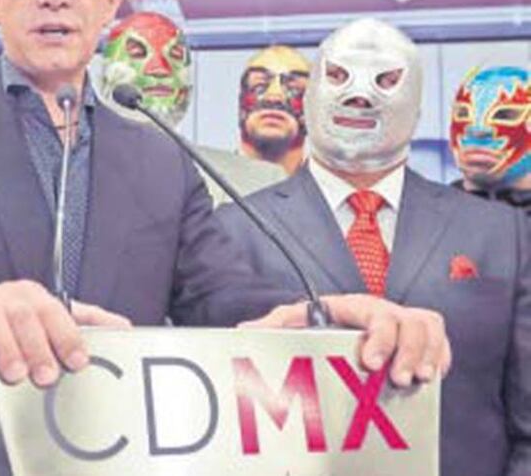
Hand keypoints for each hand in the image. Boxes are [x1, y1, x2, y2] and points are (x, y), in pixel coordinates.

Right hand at [0, 279, 130, 386]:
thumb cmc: (14, 317)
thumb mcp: (49, 314)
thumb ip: (85, 321)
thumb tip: (123, 327)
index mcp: (35, 296)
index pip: (55, 312)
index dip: (67, 336)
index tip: (78, 362)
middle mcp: (8, 298)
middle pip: (24, 316)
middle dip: (37, 347)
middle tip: (45, 377)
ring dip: (4, 349)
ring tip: (15, 375)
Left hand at [240, 294, 450, 387]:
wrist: (334, 325)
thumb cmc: (317, 323)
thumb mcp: (294, 321)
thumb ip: (274, 324)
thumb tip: (246, 330)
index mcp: (356, 306)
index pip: (377, 314)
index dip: (380, 337)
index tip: (371, 361)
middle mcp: (384, 311)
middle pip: (412, 323)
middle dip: (408, 352)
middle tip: (398, 379)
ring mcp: (403, 323)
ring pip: (429, 329)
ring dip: (427, 355)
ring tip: (417, 379)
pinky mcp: (418, 338)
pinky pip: (440, 339)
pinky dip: (440, 355)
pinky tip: (431, 373)